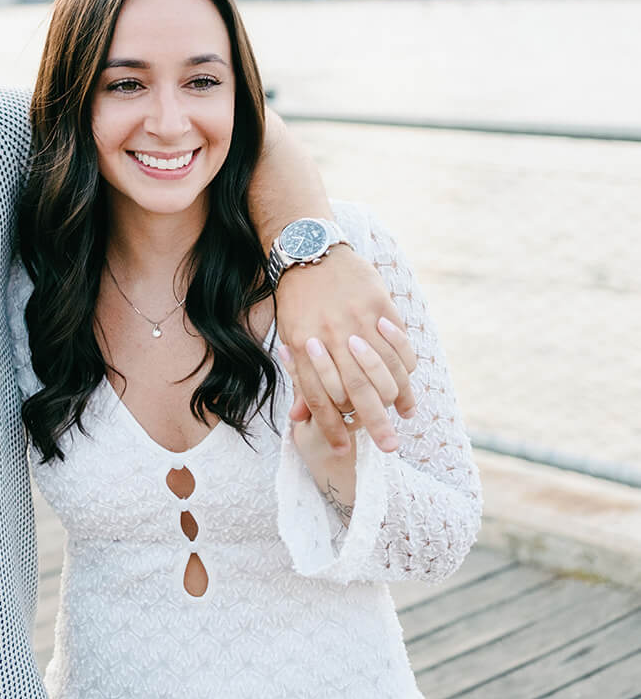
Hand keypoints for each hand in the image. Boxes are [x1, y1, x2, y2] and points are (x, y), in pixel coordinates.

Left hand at [274, 246, 416, 454]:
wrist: (310, 249)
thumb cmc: (296, 299)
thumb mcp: (289, 336)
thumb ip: (300, 376)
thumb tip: (298, 419)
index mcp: (304, 347)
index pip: (319, 396)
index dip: (332, 426)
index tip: (344, 449)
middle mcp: (331, 337)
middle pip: (356, 389)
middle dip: (373, 423)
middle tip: (388, 447)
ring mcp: (357, 320)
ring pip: (383, 368)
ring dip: (396, 396)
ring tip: (403, 416)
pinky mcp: (378, 304)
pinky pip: (396, 341)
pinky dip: (405, 364)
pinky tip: (408, 380)